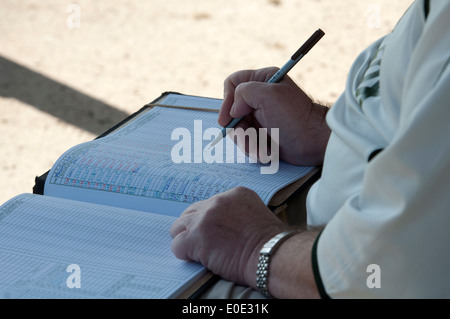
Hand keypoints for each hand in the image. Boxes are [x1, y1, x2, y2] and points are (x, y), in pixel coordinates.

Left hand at [170, 187, 287, 286]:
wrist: (271, 255)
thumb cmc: (270, 242)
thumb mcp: (256, 213)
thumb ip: (236, 213)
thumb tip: (222, 224)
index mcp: (234, 194)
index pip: (209, 204)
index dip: (209, 221)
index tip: (215, 232)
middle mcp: (217, 201)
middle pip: (191, 212)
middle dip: (194, 228)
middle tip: (203, 242)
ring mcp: (205, 218)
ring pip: (178, 227)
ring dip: (186, 240)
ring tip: (200, 251)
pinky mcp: (196, 237)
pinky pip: (177, 246)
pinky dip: (185, 254)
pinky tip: (199, 259)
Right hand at [219, 67, 330, 165]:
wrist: (313, 141)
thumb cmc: (295, 117)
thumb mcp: (268, 95)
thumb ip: (244, 92)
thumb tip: (233, 111)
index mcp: (263, 80)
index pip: (232, 84)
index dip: (227, 100)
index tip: (228, 118)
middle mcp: (259, 97)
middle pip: (232, 111)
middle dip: (238, 128)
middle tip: (248, 137)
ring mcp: (260, 116)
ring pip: (237, 129)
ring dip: (247, 142)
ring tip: (260, 149)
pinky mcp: (262, 133)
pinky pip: (246, 141)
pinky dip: (253, 148)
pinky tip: (265, 152)